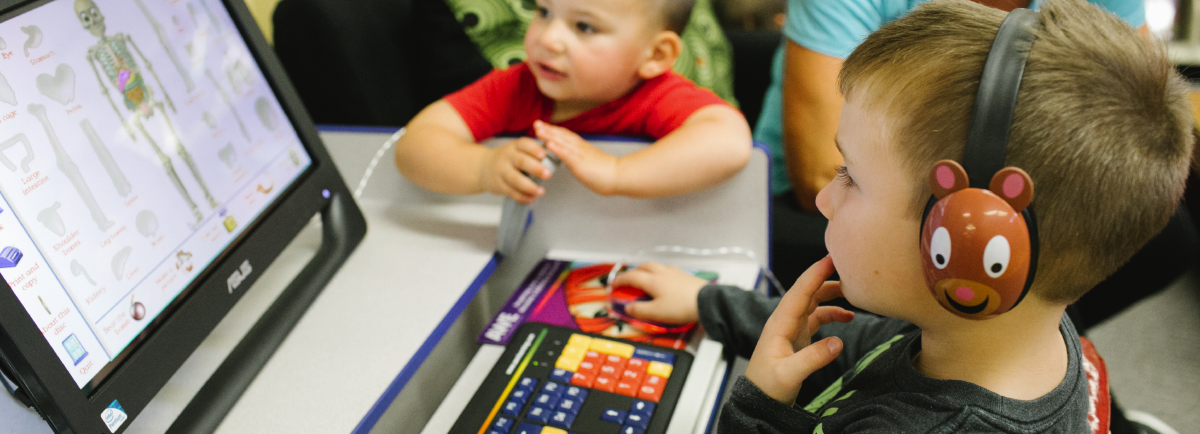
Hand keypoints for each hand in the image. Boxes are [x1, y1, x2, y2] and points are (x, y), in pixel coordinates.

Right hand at [478, 137, 550, 203]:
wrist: (484, 167)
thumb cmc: (510, 158)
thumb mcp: (518, 150)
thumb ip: (534, 152)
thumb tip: (559, 156)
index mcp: (515, 146)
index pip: (524, 144)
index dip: (534, 149)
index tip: (544, 154)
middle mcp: (507, 157)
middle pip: (521, 161)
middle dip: (535, 168)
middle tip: (548, 174)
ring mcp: (501, 171)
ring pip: (515, 179)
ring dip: (529, 186)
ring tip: (541, 191)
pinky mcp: (498, 185)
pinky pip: (511, 192)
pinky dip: (522, 197)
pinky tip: (532, 199)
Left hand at [535, 120, 618, 195]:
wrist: (619, 176)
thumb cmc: (607, 173)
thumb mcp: (590, 163)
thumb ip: (580, 160)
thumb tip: (571, 161)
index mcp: (582, 148)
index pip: (566, 136)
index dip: (554, 131)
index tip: (543, 126)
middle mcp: (580, 148)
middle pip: (562, 136)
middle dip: (548, 129)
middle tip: (536, 123)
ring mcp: (580, 155)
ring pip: (562, 142)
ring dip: (549, 135)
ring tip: (538, 130)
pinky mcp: (580, 163)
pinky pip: (567, 154)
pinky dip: (557, 148)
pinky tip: (548, 144)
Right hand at [611, 262, 706, 324]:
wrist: (706, 302)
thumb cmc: (680, 307)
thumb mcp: (656, 313)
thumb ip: (639, 310)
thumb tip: (627, 308)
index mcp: (652, 280)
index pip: (631, 277)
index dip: (620, 280)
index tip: (613, 285)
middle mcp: (662, 272)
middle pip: (644, 266)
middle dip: (634, 271)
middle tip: (628, 279)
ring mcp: (675, 272)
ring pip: (657, 266)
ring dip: (647, 270)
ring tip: (646, 278)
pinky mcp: (685, 275)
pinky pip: (668, 270)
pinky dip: (660, 272)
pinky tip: (665, 280)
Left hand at [744, 256, 853, 405]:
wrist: (758, 401)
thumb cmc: (767, 387)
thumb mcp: (789, 374)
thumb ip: (813, 359)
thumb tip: (839, 342)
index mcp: (780, 324)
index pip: (799, 292)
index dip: (815, 274)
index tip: (830, 258)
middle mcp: (785, 321)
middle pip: (807, 292)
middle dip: (826, 278)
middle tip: (848, 268)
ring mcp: (792, 328)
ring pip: (813, 303)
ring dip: (831, 295)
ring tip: (854, 292)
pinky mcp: (798, 338)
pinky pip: (817, 318)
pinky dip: (832, 314)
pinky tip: (848, 317)